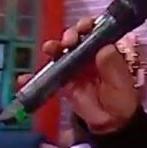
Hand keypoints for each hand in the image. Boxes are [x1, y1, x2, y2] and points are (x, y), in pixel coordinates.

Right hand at [17, 17, 139, 133]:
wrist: (111, 122)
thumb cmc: (120, 98)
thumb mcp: (120, 81)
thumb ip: (112, 64)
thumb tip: (105, 47)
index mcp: (103, 49)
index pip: (94, 31)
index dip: (87, 25)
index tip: (83, 28)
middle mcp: (87, 54)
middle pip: (75, 37)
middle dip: (69, 35)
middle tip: (67, 42)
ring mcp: (74, 66)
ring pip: (61, 51)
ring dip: (53, 47)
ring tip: (49, 49)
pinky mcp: (63, 80)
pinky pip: (49, 74)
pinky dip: (36, 75)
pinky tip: (26, 77)